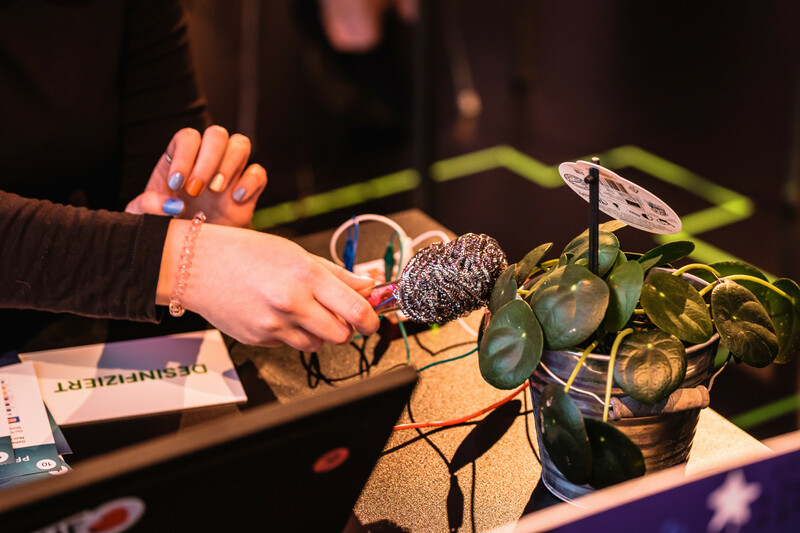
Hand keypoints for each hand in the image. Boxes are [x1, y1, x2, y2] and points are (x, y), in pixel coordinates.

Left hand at [126, 126, 265, 227]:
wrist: (190, 250)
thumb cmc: (165, 228)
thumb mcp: (144, 218)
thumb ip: (147, 206)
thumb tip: (171, 204)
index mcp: (181, 159)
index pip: (188, 137)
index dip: (184, 156)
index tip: (176, 185)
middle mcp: (208, 160)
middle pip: (217, 134)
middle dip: (207, 161)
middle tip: (196, 190)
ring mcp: (231, 174)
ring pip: (241, 144)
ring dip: (229, 165)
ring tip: (215, 191)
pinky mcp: (249, 191)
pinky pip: (258, 173)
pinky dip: (250, 182)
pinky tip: (236, 199)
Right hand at [157, 221, 380, 350]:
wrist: (196, 266)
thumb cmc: (245, 252)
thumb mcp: (295, 253)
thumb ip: (335, 274)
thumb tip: (367, 287)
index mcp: (306, 275)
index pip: (356, 310)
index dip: (371, 319)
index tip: (373, 319)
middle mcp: (293, 303)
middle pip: (342, 335)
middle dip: (346, 328)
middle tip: (339, 315)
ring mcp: (275, 325)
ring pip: (317, 345)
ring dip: (318, 332)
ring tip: (300, 310)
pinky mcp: (260, 340)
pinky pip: (290, 345)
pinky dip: (291, 333)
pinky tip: (275, 313)